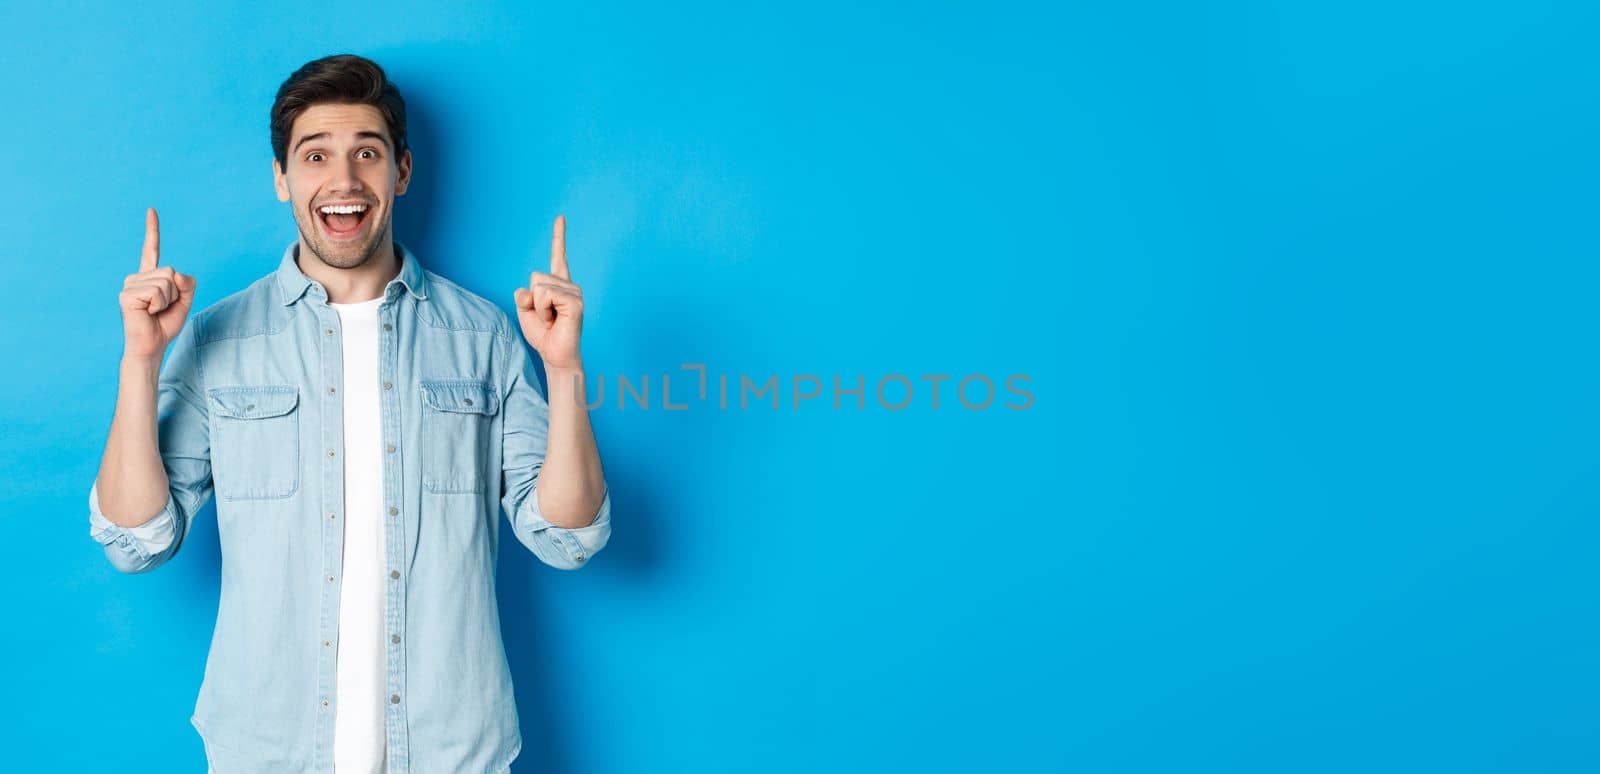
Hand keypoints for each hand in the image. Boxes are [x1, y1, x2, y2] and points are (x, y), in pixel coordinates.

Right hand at [120, 208, 196, 360]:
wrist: (151, 346)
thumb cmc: (164, 325)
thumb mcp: (185, 301)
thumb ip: (187, 284)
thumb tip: (176, 273)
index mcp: (149, 276)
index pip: (151, 249)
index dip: (152, 230)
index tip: (152, 210)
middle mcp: (137, 277)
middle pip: (171, 271)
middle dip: (176, 293)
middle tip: (162, 308)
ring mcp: (129, 285)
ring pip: (166, 282)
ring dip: (168, 301)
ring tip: (154, 312)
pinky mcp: (127, 295)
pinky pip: (157, 292)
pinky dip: (160, 305)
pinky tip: (147, 313)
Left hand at [514, 214, 585, 370]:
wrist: (554, 355)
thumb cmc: (542, 334)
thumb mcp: (525, 309)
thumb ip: (524, 294)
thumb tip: (532, 289)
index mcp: (558, 284)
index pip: (558, 256)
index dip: (559, 236)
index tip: (561, 217)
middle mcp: (569, 285)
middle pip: (535, 276)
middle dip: (531, 299)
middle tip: (545, 317)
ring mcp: (575, 293)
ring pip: (539, 286)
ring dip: (538, 308)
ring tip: (550, 320)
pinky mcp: (576, 302)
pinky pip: (546, 295)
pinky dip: (543, 311)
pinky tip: (554, 321)